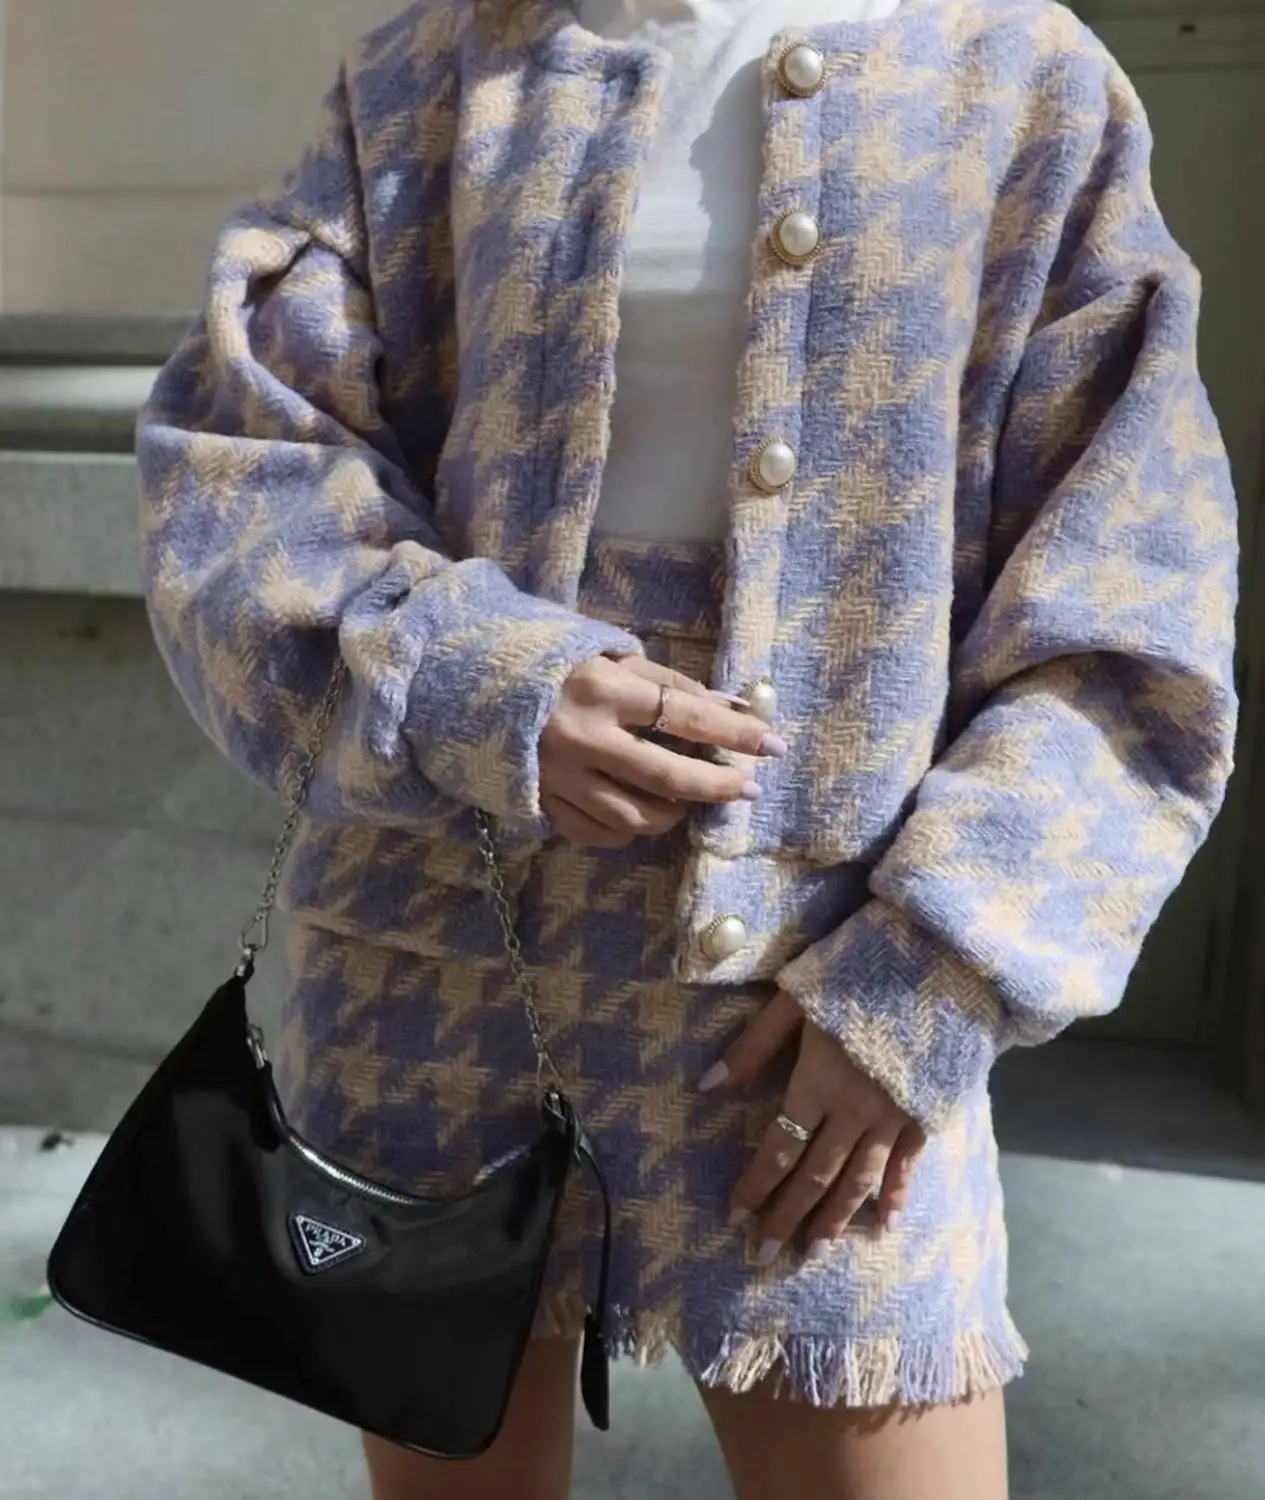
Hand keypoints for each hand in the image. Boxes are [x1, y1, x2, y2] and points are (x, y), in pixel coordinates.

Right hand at [540, 656, 784, 847]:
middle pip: (667, 777)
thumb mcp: (613, 658)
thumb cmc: (558, 666)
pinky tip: (640, 812)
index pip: (687, 715)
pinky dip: (629, 829)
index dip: (736, 734)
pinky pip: (600, 833)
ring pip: (636, 816)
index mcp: (604, 690)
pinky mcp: (542, 802)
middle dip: (717, 786)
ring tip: (686, 800)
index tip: (773, 746)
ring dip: (674, 812)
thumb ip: (671, 684)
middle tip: (747, 788)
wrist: (478, 686)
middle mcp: (583, 737)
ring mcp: (560, 777)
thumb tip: (732, 708)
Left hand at [702, 991, 924, 1259]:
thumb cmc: (856, 972)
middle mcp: (854, 1111)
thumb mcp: (795, 997)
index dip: (757, 1184)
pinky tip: (884, 1225)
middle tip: (764, 1255)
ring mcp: (894, 1117)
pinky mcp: (926, 1113)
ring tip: (813, 1251)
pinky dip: (895, 1196)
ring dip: (834, 1220)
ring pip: (859, 1181)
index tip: (735, 1216)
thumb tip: (706, 1086)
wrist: (937, 963)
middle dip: (788, 1217)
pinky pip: (907, 1165)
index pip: (779, 1148)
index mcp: (817, 1082)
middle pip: (816, 1176)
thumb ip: (753, 1045)